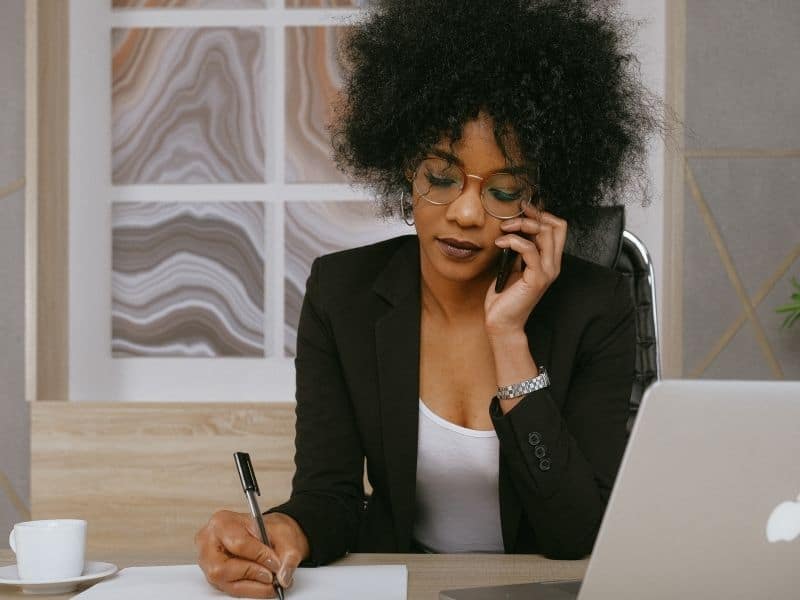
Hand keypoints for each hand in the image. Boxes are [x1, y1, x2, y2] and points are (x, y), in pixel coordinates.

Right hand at [195, 510, 309, 597]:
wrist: (268, 534)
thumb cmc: (270, 530)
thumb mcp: (285, 535)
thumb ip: (288, 555)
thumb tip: (282, 576)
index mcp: (222, 522)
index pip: (238, 543)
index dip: (259, 556)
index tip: (275, 563)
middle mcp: (208, 542)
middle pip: (223, 568)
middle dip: (252, 573)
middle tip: (272, 575)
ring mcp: (208, 562)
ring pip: (225, 582)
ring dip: (251, 585)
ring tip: (270, 580)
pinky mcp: (214, 576)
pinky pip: (229, 589)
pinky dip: (249, 589)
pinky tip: (262, 584)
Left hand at [484, 207, 566, 335]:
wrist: (502, 322)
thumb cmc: (504, 296)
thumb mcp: (512, 266)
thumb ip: (519, 250)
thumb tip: (513, 228)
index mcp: (549, 260)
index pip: (558, 227)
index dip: (541, 214)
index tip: (521, 210)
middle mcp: (553, 265)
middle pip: (555, 226)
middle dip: (531, 216)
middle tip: (509, 219)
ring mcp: (547, 272)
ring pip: (545, 233)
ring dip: (521, 225)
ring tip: (503, 229)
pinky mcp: (536, 279)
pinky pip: (529, 249)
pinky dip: (513, 241)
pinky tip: (500, 242)